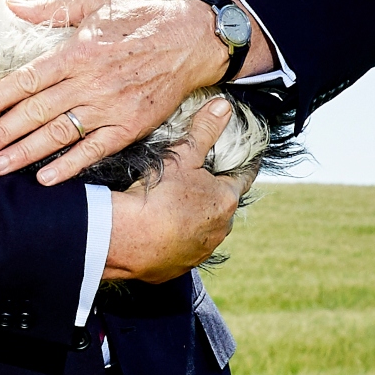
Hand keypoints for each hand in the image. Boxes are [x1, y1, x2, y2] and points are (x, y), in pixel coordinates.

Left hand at [0, 0, 227, 184]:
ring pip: (59, 134)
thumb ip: (51, 8)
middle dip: (2, 132)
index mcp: (78, 52)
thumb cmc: (139, 19)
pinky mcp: (131, 126)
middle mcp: (91, 81)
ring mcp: (111, 106)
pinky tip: (44, 177)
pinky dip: (69, 165)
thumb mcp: (95, 2)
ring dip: (25, 152)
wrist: (193, 40)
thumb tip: (10, 4)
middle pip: (36, 111)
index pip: (27, 79)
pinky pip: (94, 149)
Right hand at [103, 99, 255, 281]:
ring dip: (195, 222)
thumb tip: (224, 106)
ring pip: (203, 231)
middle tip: (197, 184)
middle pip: (222, 207)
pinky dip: (174, 242)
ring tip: (175, 210)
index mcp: (225, 201)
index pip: (242, 178)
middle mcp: (219, 230)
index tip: (248, 160)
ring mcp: (199, 251)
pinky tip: (159, 234)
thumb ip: (204, 130)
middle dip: (213, 196)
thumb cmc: (157, 195)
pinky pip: (181, 251)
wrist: (126, 238)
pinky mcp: (177, 268)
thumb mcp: (182, 155)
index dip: (244, 166)